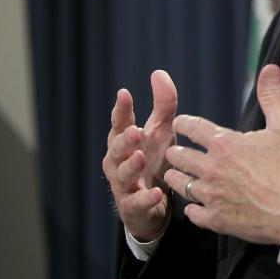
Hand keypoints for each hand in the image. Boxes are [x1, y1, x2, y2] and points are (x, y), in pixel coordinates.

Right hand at [102, 70, 178, 240]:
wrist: (153, 202)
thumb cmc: (154, 160)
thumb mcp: (162, 131)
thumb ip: (163, 104)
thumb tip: (159, 72)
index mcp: (125, 141)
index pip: (120, 123)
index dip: (121, 109)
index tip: (124, 93)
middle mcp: (119, 162)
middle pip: (116, 149)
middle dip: (124, 140)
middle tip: (134, 130)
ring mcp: (124, 184)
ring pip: (122, 175)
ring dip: (130, 166)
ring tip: (140, 157)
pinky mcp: (132, 206)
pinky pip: (137, 202)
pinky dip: (146, 198)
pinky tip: (157, 193)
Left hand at [164, 64, 279, 244]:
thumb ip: (273, 96)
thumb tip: (269, 68)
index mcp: (225, 143)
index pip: (194, 128)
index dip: (184, 123)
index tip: (179, 122)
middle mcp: (212, 168)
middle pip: (180, 157)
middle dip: (176, 152)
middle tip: (174, 151)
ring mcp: (212, 196)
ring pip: (180, 185)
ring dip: (176, 178)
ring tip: (174, 176)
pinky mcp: (216, 220)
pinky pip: (192, 213)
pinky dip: (190, 208)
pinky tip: (193, 206)